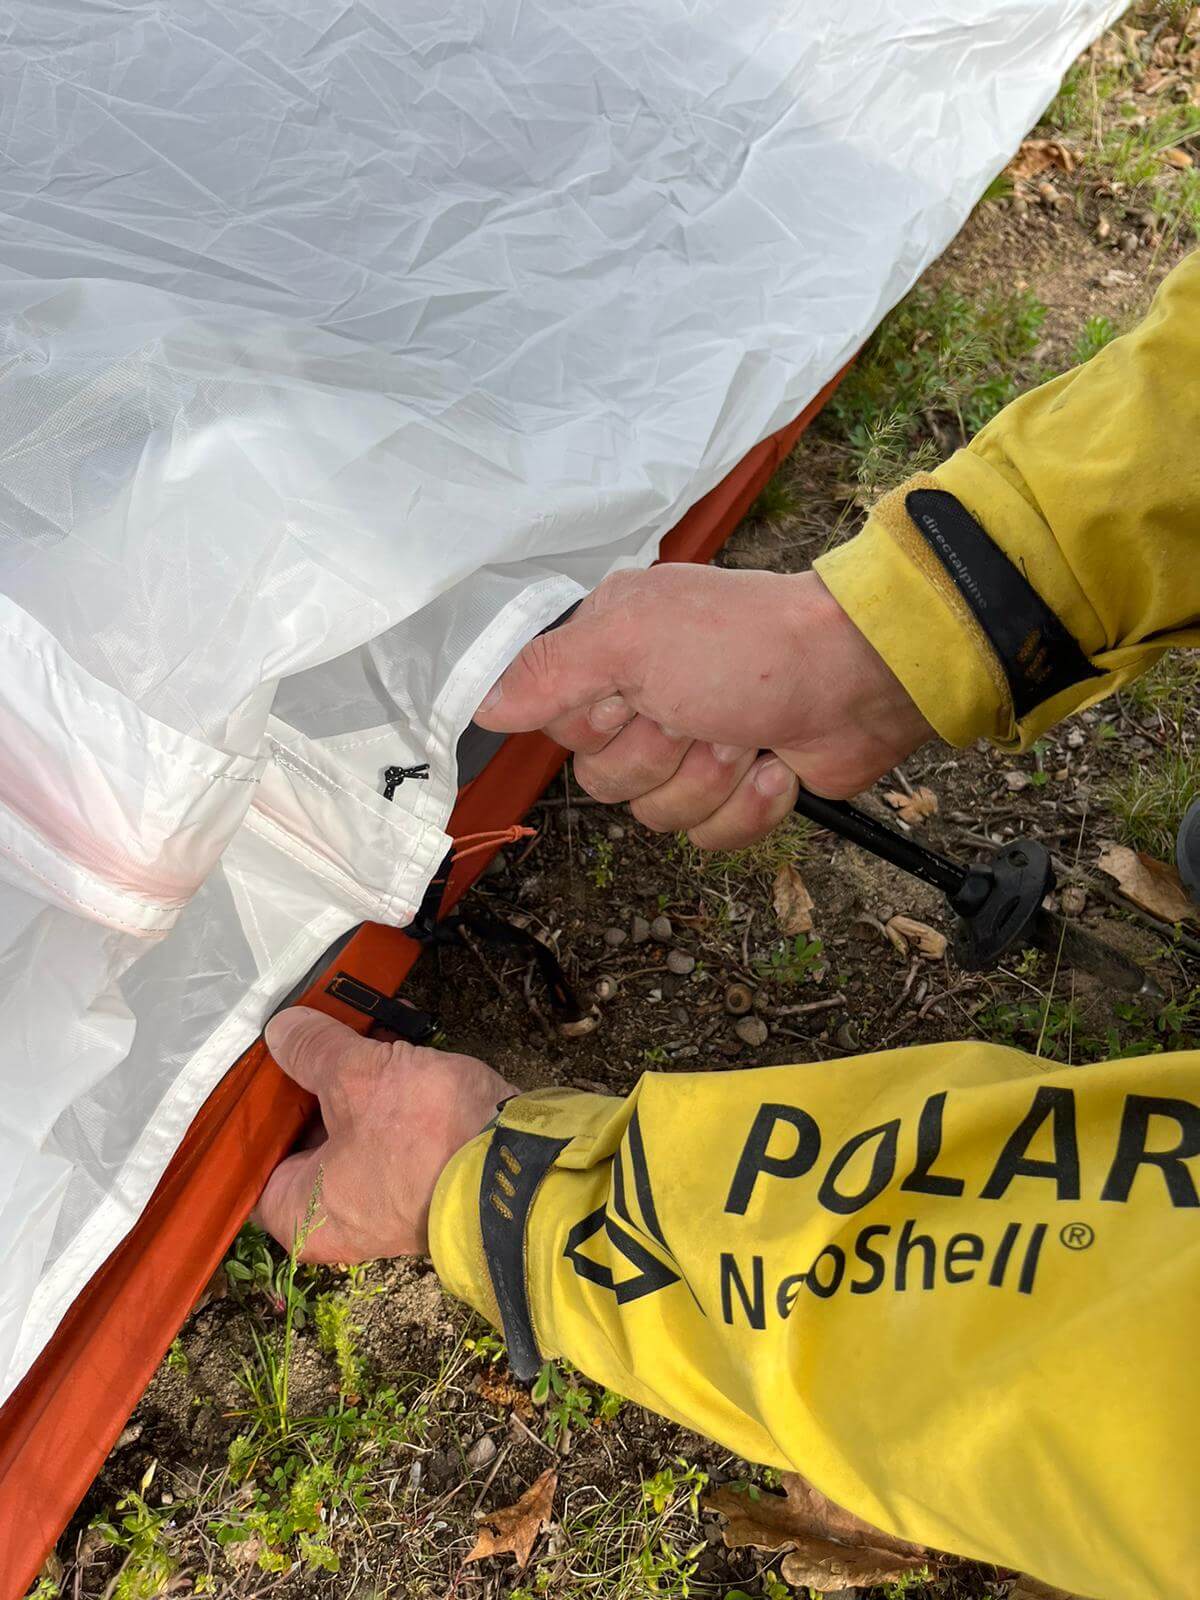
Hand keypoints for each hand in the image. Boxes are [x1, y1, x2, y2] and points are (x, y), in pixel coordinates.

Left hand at [255, 1008, 512, 1263]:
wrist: (521, 1164)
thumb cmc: (423, 1136)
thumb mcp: (357, 1077)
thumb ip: (312, 1050)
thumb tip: (281, 1030)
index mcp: (302, 1212)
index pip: (251, 1161)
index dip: (252, 1107)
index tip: (257, 1059)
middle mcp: (337, 1217)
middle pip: (302, 1140)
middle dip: (307, 1082)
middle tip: (304, 1031)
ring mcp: (383, 1199)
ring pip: (348, 1130)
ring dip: (351, 1079)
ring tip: (351, 1024)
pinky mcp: (421, 1176)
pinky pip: (387, 1130)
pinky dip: (386, 1092)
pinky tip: (392, 1041)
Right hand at [475, 565, 930, 847]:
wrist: (861, 676)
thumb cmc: (748, 645)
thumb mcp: (630, 639)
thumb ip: (550, 672)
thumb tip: (484, 704)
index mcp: (610, 654)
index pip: (558, 729)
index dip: (599, 728)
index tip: (637, 696)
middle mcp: (645, 699)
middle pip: (604, 782)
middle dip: (662, 757)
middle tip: (702, 714)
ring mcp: (694, 748)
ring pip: (657, 816)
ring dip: (710, 780)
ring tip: (746, 735)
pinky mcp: (739, 789)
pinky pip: (709, 837)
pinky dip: (749, 806)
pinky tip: (775, 766)